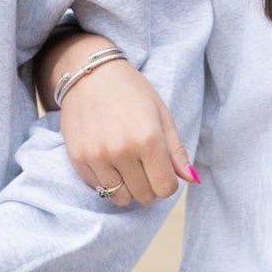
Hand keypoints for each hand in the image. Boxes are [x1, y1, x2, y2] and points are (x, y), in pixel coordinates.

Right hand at [56, 55, 197, 205]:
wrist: (88, 73)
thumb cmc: (131, 91)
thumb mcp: (161, 114)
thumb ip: (177, 150)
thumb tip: (192, 179)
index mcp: (149, 138)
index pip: (166, 188)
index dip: (167, 182)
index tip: (161, 169)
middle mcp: (122, 151)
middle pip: (145, 196)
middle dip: (148, 185)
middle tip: (143, 165)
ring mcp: (98, 156)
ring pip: (121, 198)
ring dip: (127, 188)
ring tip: (126, 166)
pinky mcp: (79, 159)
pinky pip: (98, 188)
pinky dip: (107, 181)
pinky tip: (108, 160)